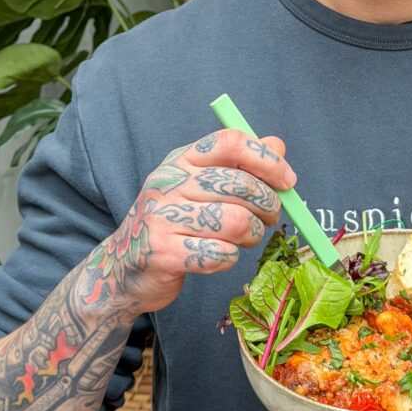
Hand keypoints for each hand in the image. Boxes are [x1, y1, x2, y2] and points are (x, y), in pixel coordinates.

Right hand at [84, 129, 294, 314]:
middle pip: (240, 184)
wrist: (123, 268)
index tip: (288, 180)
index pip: (230, 142)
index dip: (266, 159)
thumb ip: (240, 164)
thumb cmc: (175, 222)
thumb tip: (277, 145)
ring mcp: (162, 217)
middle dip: (268, 205)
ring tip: (245, 238)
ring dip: (252, 235)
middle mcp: (168, 183)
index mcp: (181, 160)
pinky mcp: (163, 254)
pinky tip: (218, 256)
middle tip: (270, 217)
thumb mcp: (202, 186)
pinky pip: (221, 254)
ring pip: (236, 222)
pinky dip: (230, 259)